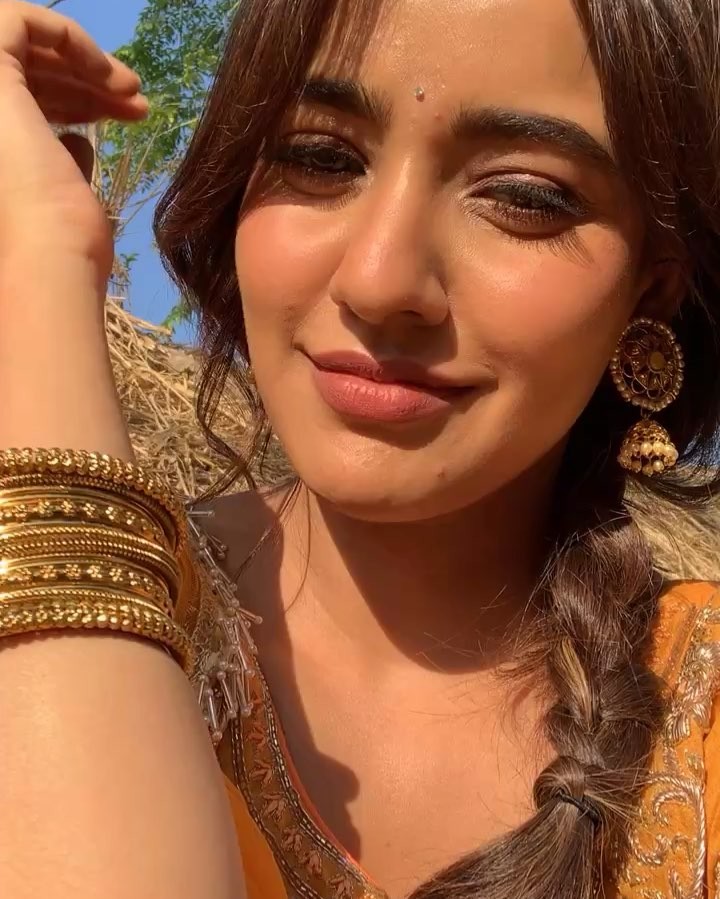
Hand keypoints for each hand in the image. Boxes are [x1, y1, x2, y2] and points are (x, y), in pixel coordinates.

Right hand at [0, 1, 147, 281]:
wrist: (49, 258)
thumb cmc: (62, 243)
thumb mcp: (64, 190)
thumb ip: (62, 157)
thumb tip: (77, 141)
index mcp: (0, 148)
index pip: (27, 102)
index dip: (78, 100)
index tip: (129, 115)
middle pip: (29, 76)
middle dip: (90, 81)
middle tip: (139, 104)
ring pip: (25, 50)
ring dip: (87, 64)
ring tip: (135, 95)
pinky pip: (19, 22)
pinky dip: (67, 36)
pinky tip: (108, 73)